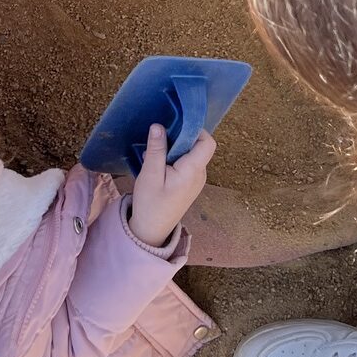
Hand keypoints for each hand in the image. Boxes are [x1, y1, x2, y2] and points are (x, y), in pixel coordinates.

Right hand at [129, 123, 214, 246]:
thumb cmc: (150, 203)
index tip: (175, 127)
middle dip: (181, 138)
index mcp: (193, 171)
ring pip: (192, 154)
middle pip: (199, 146)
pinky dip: (175, 158)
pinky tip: (159, 164)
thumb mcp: (150, 174)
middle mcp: (200, 174)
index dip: (195, 130)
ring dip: (176, 149)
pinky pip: (187, 163)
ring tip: (156, 153)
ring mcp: (196, 180)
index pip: (207, 142)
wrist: (151, 230)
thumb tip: (158, 126)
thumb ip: (156, 149)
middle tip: (160, 140)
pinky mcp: (190, 184)